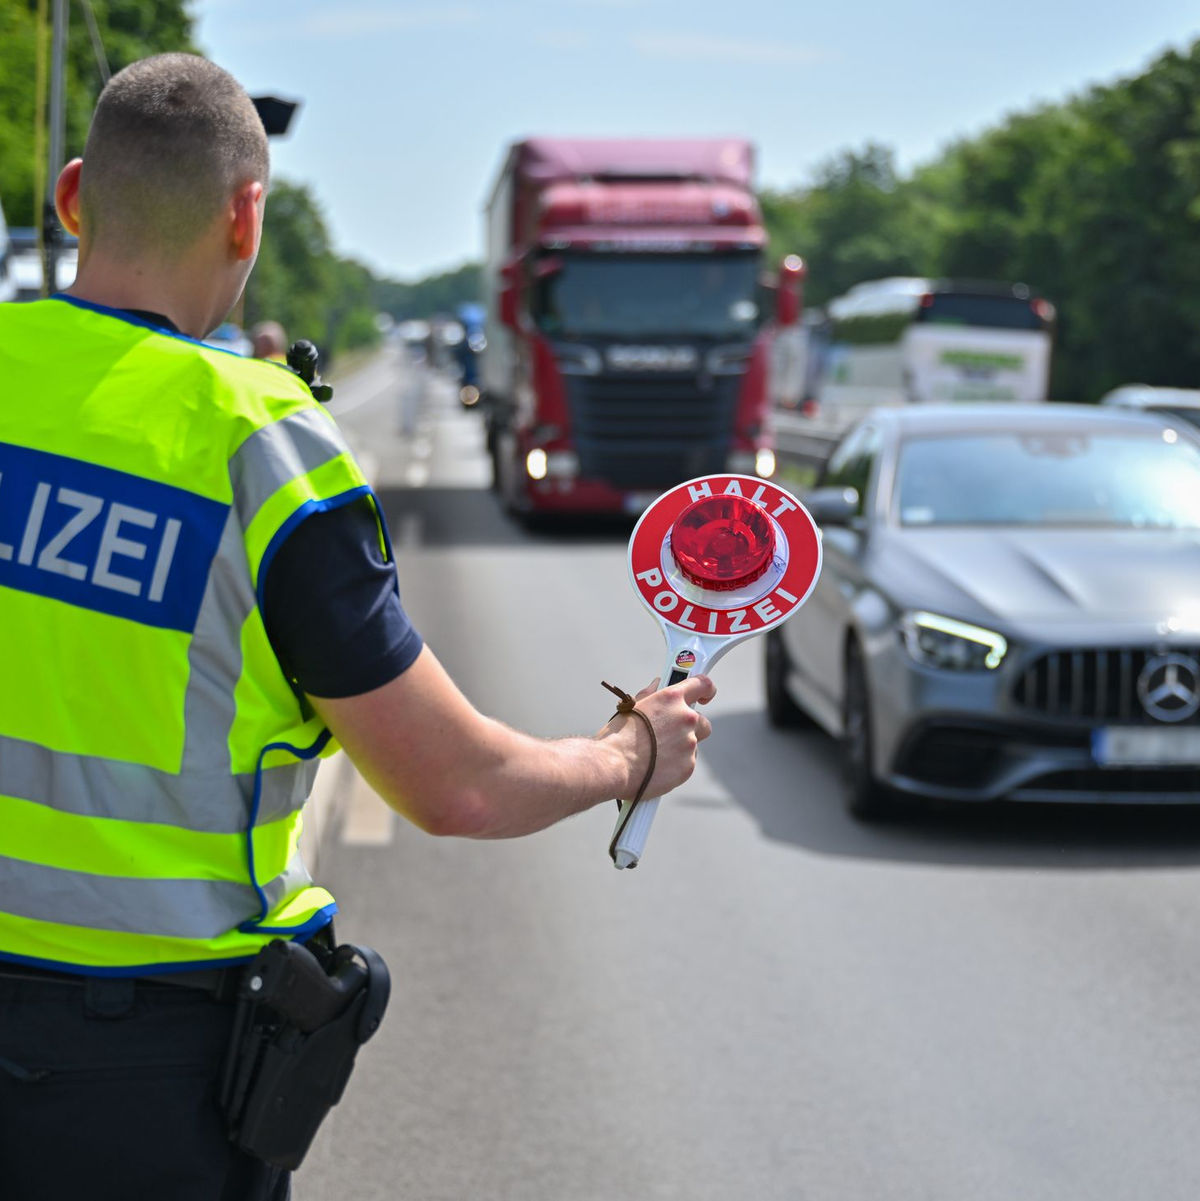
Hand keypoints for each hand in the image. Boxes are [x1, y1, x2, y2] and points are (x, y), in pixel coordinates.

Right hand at [609, 674, 715, 800]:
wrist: (612, 766)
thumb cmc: (617, 737)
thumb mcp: (631, 708)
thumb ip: (650, 694)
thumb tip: (656, 684)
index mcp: (671, 699)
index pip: (702, 685)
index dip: (707, 690)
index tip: (705, 696)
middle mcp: (685, 718)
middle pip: (702, 721)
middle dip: (691, 727)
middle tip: (669, 735)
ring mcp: (689, 743)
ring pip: (692, 745)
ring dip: (680, 748)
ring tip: (655, 754)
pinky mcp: (688, 766)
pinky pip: (687, 763)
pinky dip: (676, 765)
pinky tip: (656, 766)